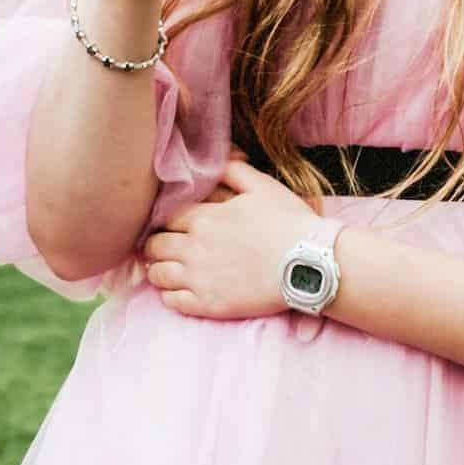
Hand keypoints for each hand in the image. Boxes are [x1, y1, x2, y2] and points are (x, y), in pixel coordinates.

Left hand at [142, 160, 321, 317]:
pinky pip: (172, 302)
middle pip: (156, 245)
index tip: (169, 224)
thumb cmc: (288, 223)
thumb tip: (216, 160)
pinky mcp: (208, 304)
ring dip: (157, 269)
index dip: (165, 220)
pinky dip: (168, 295)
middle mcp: (194, 248)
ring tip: (163, 269)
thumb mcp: (262, 185)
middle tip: (161, 247)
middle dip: (155, 244)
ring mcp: (199, 278)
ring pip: (159, 274)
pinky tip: (176, 291)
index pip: (166, 217)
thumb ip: (233, 169)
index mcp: (204, 218)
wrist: (308, 264)